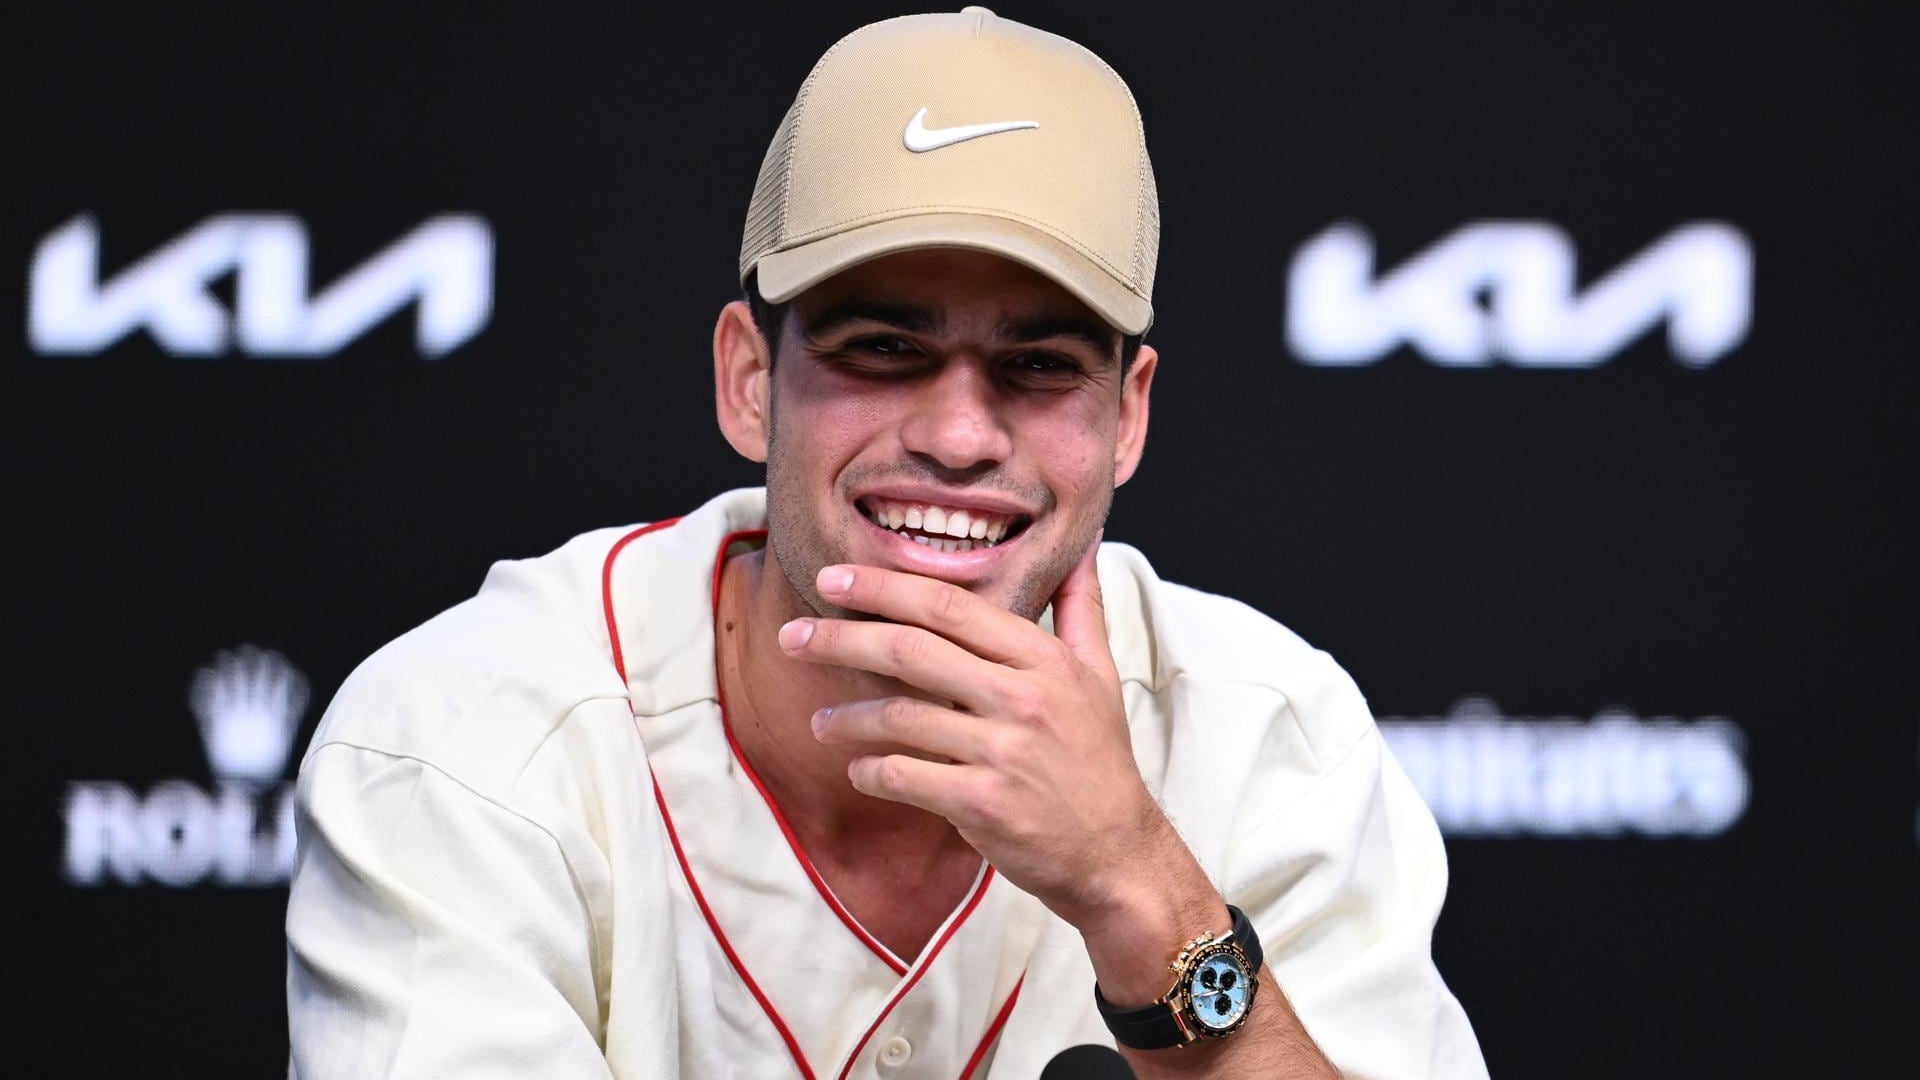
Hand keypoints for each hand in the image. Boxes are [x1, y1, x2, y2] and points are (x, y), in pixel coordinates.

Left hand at [776, 535, 1165, 925]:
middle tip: (792, 635)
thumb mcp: (1100, 673)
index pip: (949, 606)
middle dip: (841, 638)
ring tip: (819, 721)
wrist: (1116, 852)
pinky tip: (858, 770)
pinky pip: (903, 777)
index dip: (884, 587)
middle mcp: (1022, 697)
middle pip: (911, 651)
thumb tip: (1084, 542)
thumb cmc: (1099, 758)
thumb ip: (1080, 605)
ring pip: (899, 717)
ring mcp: (1001, 752)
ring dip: (846, 718)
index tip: (832, 578)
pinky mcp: (982, 804)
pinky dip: (870, 771)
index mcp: (1041, 658)